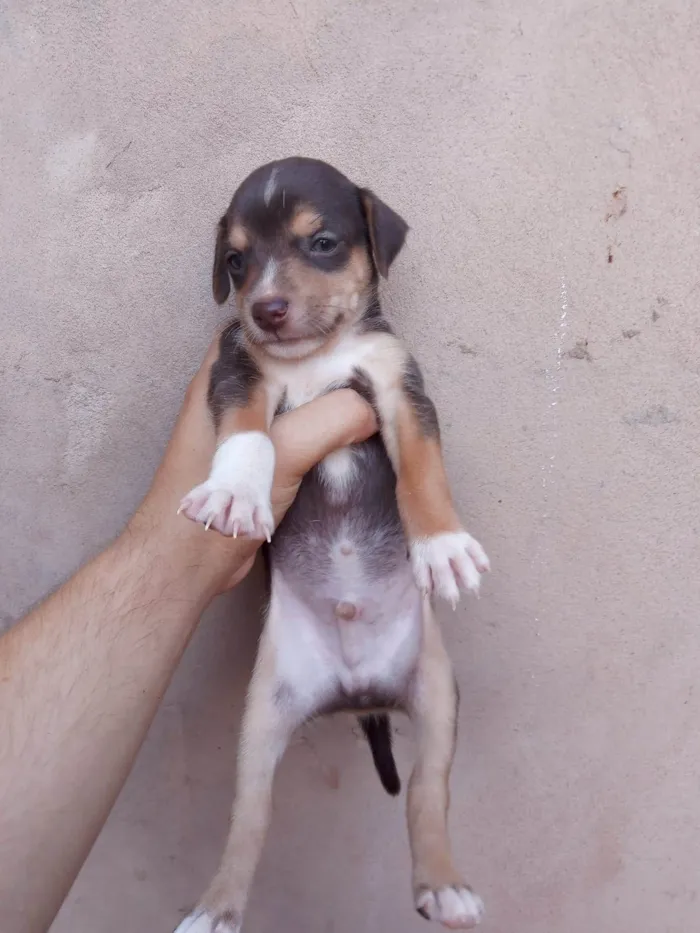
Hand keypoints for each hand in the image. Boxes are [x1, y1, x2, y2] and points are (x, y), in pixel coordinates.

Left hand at [130, 334, 377, 593]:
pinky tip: (349, 432)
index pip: (270, 325)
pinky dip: (319, 426)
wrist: (187, 564)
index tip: (356, 328)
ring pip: (292, 393)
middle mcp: (229, 390)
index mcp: (224, 374)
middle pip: (286, 358)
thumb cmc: (221, 503)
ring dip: (325, 396)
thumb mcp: (283, 452)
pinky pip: (293, 425)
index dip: (310, 322)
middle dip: (327, 359)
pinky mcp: (254, 456)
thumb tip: (372, 409)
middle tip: (373, 362)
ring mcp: (242, 425)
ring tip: (370, 392)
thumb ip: (329, 421)